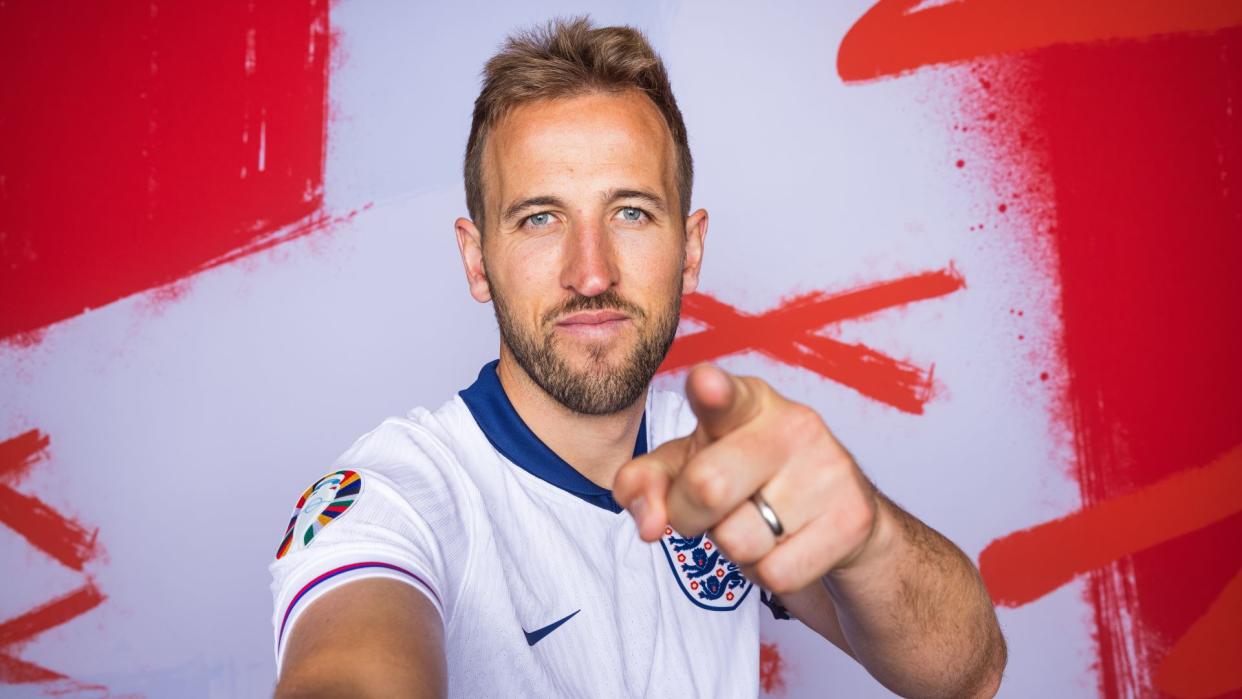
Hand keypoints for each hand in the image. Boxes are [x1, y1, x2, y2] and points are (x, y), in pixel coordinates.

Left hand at [613, 364, 882, 594]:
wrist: (839, 515)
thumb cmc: (748, 478)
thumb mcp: (688, 466)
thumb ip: (646, 482)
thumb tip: (649, 524)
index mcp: (746, 402)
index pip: (724, 396)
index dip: (711, 391)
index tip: (705, 383)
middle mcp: (791, 425)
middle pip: (706, 488)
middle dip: (690, 517)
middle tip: (712, 510)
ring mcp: (827, 469)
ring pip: (738, 541)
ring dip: (734, 549)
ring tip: (759, 523)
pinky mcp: (852, 518)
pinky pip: (776, 574)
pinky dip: (768, 573)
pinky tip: (788, 544)